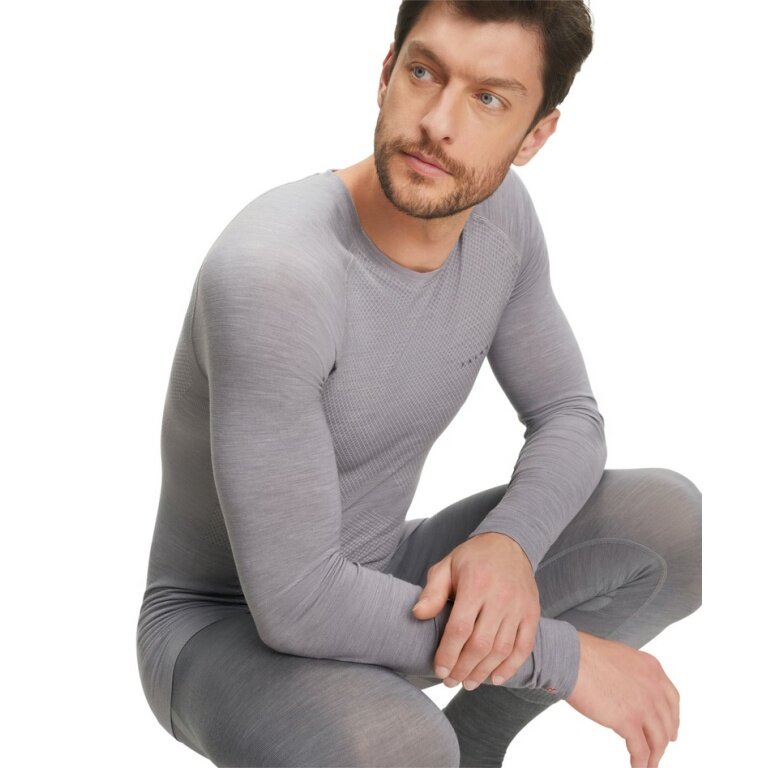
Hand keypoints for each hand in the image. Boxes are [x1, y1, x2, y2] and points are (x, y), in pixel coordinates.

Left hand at [411, 531, 540, 689]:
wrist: (510, 543)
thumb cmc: (472, 557)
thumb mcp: (447, 566)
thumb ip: (432, 591)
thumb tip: (417, 614)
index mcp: (475, 584)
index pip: (460, 628)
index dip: (448, 654)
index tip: (439, 670)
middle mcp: (500, 597)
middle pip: (481, 644)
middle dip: (463, 669)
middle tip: (451, 681)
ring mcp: (519, 606)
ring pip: (502, 650)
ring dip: (483, 672)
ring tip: (468, 682)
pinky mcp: (532, 612)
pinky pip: (524, 646)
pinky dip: (510, 666)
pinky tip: (495, 678)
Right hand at [566, 631, 679, 767]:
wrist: (571, 658)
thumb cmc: (584, 654)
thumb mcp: (620, 658)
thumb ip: (631, 674)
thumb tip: (626, 691)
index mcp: (651, 668)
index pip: (671, 699)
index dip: (673, 718)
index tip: (671, 729)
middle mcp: (653, 687)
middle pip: (666, 722)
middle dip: (664, 739)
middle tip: (658, 750)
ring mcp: (643, 705)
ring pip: (658, 740)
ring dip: (654, 755)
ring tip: (648, 764)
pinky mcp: (629, 721)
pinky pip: (641, 750)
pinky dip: (641, 762)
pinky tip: (636, 766)